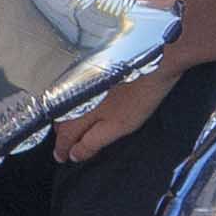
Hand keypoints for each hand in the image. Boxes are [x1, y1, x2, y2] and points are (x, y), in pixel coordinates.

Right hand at [54, 56, 176, 166]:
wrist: (155, 57)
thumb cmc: (140, 94)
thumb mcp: (119, 126)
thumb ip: (93, 141)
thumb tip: (75, 154)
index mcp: (79, 111)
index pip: (64, 135)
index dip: (63, 149)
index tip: (62, 158)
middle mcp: (74, 95)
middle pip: (60, 120)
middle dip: (61, 135)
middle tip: (64, 148)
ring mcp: (79, 80)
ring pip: (64, 106)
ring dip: (64, 119)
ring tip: (69, 130)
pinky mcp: (88, 69)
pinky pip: (72, 91)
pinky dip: (72, 103)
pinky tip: (79, 106)